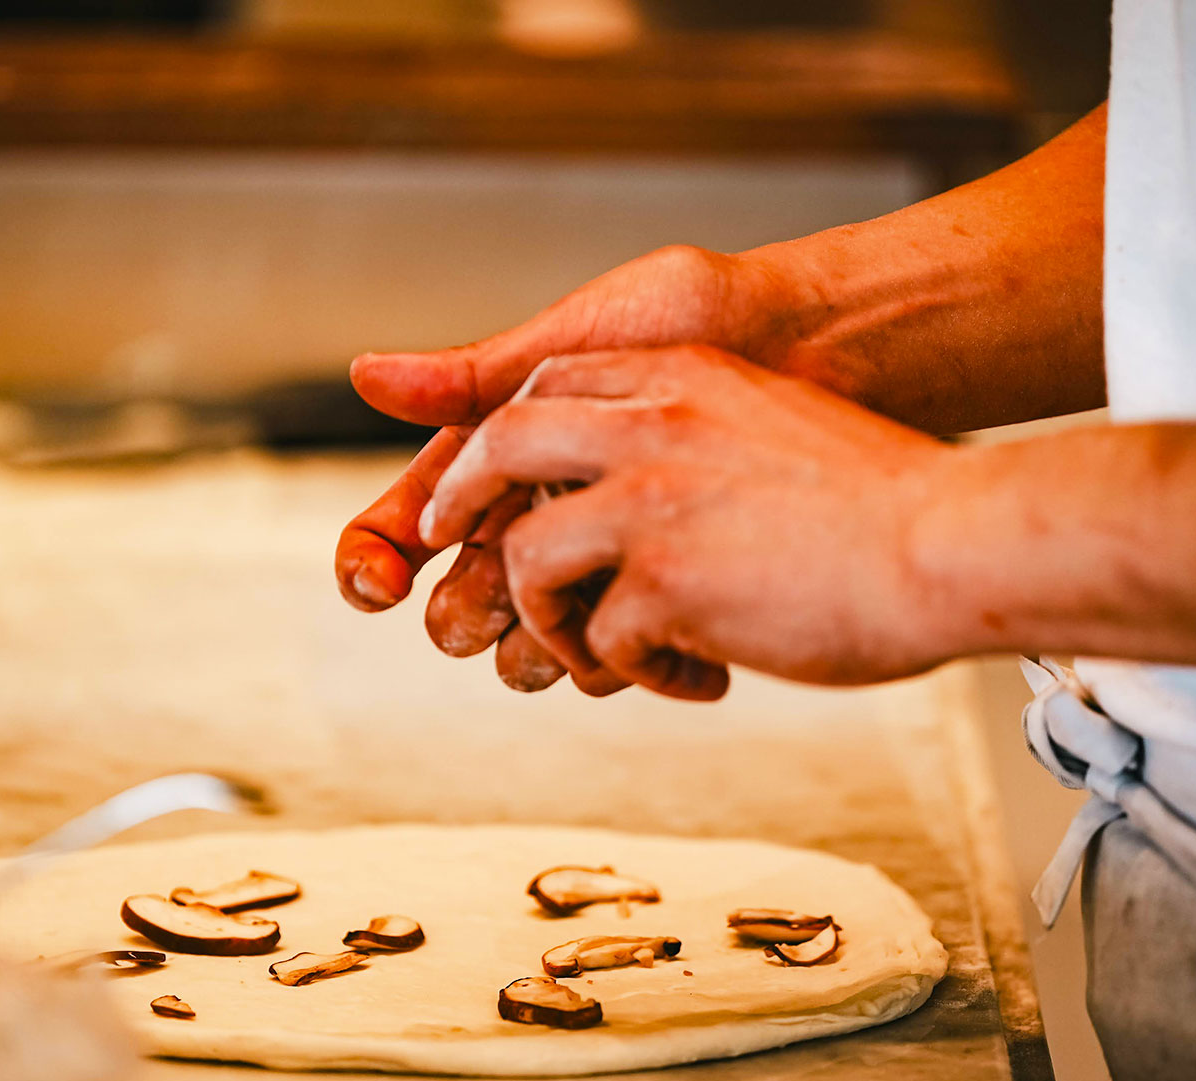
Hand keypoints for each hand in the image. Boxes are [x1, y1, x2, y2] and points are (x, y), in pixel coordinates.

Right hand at [334, 244, 823, 693]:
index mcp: (507, 445)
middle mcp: (546, 505)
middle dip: (462, 613)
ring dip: (538, 646)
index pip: (410, 521)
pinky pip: (620, 641)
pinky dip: (620, 651)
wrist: (830, 348)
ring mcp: (609, 549)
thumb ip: (478, 375)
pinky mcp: (673, 578)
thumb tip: (365, 375)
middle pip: (463, 596)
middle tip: (480, 615)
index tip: (383, 582)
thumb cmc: (708, 315)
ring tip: (569, 635)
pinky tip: (644, 641)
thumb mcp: (585, 341)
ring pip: (535, 633)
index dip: (378, 559)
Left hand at [417, 346, 956, 700]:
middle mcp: (653, 425)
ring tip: (609, 651)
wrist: (951, 540)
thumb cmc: (884, 500)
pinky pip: (603, 642)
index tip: (487, 476)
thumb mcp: (772, 422)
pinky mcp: (663, 583)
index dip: (504, 433)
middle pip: (501, 446)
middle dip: (460, 499)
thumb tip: (642, 478)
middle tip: (455, 548)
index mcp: (683, 377)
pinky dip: (641, 673)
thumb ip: (697, 430)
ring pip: (529, 561)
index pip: (548, 381)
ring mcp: (649, 502)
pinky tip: (702, 680)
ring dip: (553, 618)